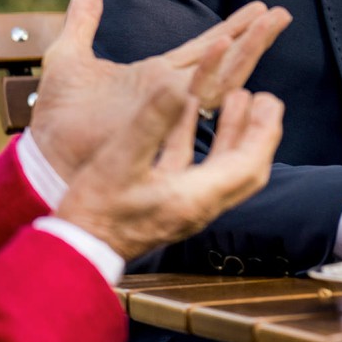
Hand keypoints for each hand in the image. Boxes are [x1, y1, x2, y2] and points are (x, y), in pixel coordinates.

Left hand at [31, 0, 291, 180]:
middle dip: (254, 37)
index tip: (259, 8)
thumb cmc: (55, 119)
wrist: (43, 155)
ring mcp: (168, 106)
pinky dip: (213, 69)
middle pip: (224, 61)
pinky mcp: (159, 117)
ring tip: (271, 21)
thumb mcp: (66, 58)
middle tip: (281, 12)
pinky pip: (195, 93)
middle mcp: (171, 92)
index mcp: (156, 77)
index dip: (232, 28)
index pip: (204, 49)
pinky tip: (227, 46)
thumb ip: (82, 23)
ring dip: (247, 47)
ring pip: (222, 76)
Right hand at [56, 76, 284, 259]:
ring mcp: (180, 205)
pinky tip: (186, 115)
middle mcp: (197, 205)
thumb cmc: (95, 213)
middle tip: (262, 99)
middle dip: (257, 132)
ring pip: (219, 167)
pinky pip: (191, 167)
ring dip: (231, 133)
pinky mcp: (162, 204)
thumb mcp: (121, 160)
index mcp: (197, 197)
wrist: (71, 255)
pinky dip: (197, 140)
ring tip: (235, 98)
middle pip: (244, 168)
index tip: (270, 101)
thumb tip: (178, 86)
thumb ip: (152, 122)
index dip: (265, 131)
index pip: (249, 164)